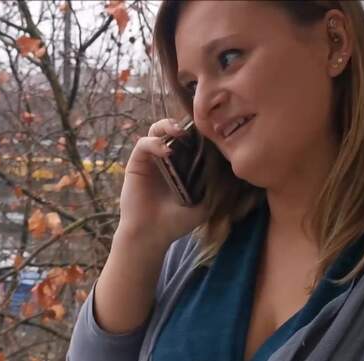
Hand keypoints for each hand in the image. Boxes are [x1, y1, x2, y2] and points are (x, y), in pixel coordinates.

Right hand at [117, 117, 211, 247]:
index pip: (192, 139)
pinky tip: (165, 152)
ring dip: (167, 126)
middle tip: (193, 128)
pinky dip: (154, 143)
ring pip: (156, 130)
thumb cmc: (177, 221)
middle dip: (184, 124)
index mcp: (185, 165)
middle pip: (174, 130)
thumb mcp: (205, 204)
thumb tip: (227, 164)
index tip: (210, 132)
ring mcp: (151, 159)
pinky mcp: (137, 163)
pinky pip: (143, 144)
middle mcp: (168, 159)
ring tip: (178, 132)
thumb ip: (215, 185)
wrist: (151, 234)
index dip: (199, 132)